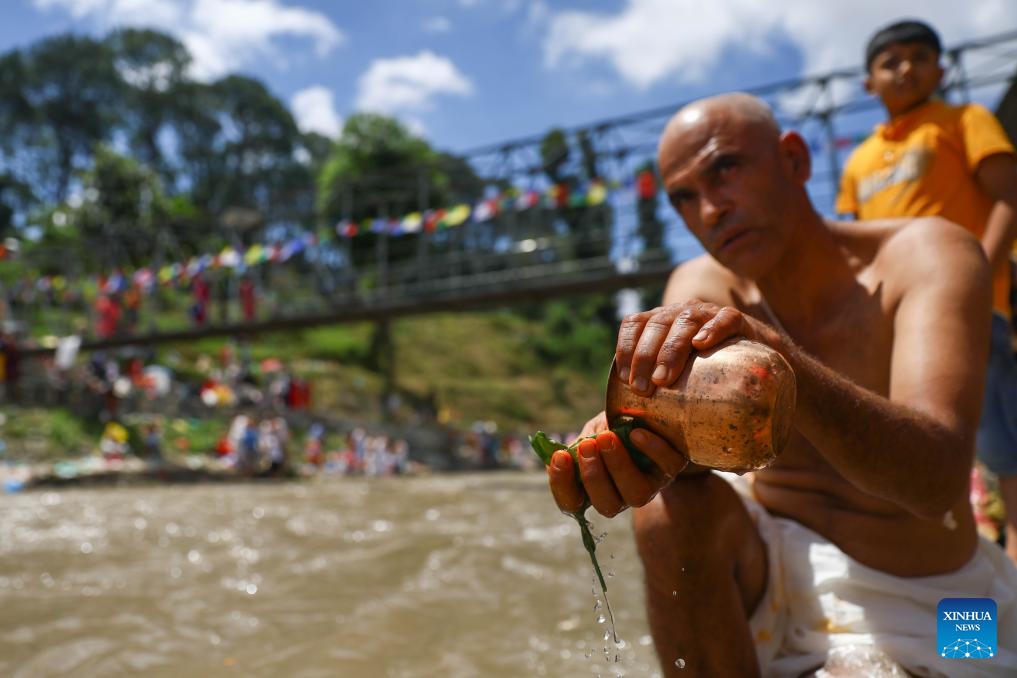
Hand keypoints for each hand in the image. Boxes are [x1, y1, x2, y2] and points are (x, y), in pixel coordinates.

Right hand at [547, 426, 686, 517]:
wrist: (651, 413)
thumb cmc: (615, 424)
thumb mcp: (593, 431)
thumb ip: (580, 443)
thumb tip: (562, 453)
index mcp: (596, 488)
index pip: (572, 503)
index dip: (562, 485)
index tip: (559, 457)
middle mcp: (623, 494)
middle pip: (607, 505)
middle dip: (593, 477)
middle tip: (587, 445)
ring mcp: (650, 484)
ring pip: (636, 494)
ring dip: (618, 467)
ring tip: (608, 438)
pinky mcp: (672, 468)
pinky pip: (666, 466)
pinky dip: (651, 450)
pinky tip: (637, 433)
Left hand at [616, 301, 770, 395]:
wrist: (754, 364)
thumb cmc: (707, 377)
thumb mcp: (678, 379)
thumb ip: (656, 392)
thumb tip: (635, 433)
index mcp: (660, 322)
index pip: (634, 324)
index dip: (625, 347)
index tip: (624, 379)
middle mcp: (680, 312)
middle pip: (656, 324)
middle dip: (645, 356)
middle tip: (643, 389)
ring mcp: (708, 313)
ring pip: (685, 320)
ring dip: (671, 349)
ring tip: (663, 379)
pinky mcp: (736, 319)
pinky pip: (724, 319)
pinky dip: (712, 329)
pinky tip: (702, 344)